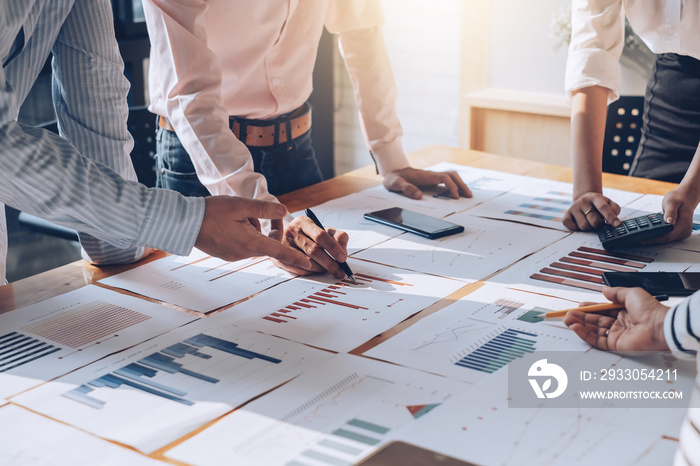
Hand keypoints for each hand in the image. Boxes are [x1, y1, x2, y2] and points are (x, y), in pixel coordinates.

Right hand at [194, 196, 312, 268]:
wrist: (184, 222)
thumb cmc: (212, 212)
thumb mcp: (241, 205)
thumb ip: (264, 208)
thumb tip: (284, 210)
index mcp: (251, 243)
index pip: (280, 252)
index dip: (296, 258)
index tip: (309, 265)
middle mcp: (244, 254)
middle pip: (267, 242)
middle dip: (268, 226)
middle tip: (266, 208)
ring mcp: (234, 256)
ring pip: (254, 241)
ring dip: (253, 227)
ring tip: (237, 213)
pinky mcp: (225, 254)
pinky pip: (242, 243)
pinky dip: (243, 231)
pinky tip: (229, 221)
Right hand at [268, 217, 348, 278]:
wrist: (287, 237)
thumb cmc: (310, 235)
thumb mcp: (325, 230)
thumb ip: (338, 237)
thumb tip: (343, 252)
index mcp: (303, 222)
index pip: (320, 235)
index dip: (333, 248)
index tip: (343, 258)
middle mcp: (291, 232)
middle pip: (314, 250)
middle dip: (329, 263)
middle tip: (340, 271)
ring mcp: (283, 246)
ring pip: (307, 262)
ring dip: (321, 269)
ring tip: (329, 270)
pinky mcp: (278, 259)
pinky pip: (299, 270)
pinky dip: (311, 272)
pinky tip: (317, 271)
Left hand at [383, 167, 471, 199]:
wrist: (392, 173)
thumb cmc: (394, 178)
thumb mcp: (396, 184)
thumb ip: (406, 188)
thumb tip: (419, 196)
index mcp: (425, 176)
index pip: (444, 178)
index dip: (451, 186)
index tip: (455, 196)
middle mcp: (431, 175)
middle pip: (451, 175)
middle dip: (461, 184)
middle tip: (468, 196)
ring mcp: (432, 177)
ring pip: (451, 177)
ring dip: (460, 184)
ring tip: (466, 195)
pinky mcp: (431, 181)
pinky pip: (446, 181)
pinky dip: (454, 186)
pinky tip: (457, 194)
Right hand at [562, 192, 620, 230]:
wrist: (584, 199)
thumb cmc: (598, 204)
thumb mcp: (608, 202)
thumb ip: (614, 209)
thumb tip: (614, 220)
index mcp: (595, 197)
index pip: (603, 208)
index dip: (611, 217)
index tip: (617, 225)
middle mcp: (583, 201)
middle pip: (594, 220)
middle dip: (599, 225)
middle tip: (600, 223)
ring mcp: (574, 208)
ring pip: (584, 226)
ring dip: (589, 227)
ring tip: (590, 222)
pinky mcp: (567, 215)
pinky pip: (572, 227)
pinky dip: (577, 229)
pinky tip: (580, 223)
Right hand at [563, 286, 669, 351]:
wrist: (659, 326)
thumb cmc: (650, 310)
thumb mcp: (631, 293)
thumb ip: (616, 292)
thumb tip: (604, 290)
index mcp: (623, 312)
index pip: (602, 311)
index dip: (589, 309)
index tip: (578, 306)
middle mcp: (619, 324)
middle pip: (595, 321)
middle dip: (580, 317)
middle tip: (568, 314)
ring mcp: (617, 335)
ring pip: (593, 331)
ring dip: (579, 325)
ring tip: (568, 320)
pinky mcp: (615, 345)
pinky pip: (596, 340)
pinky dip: (584, 334)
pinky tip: (576, 327)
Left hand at [643, 187, 697, 243]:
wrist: (685, 197)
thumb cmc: (679, 198)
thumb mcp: (672, 202)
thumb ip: (670, 212)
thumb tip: (669, 222)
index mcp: (684, 223)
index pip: (668, 235)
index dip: (654, 239)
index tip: (643, 239)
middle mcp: (684, 230)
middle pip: (666, 239)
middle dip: (651, 240)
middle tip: (637, 240)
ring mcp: (681, 232)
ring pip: (666, 239)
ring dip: (653, 239)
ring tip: (640, 238)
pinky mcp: (677, 232)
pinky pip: (666, 235)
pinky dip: (657, 235)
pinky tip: (648, 234)